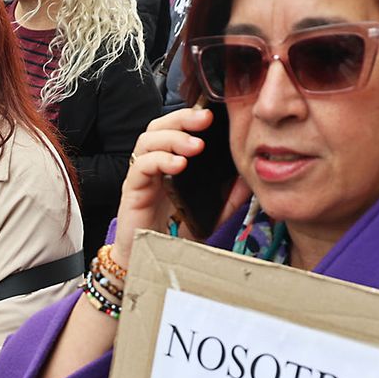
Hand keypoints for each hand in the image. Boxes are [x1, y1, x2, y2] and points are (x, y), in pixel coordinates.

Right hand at [112, 105, 248, 270]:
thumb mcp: (208, 217)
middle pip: (158, 127)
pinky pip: (141, 166)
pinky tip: (178, 165)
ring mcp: (140, 177)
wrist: (147, 263)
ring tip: (195, 146)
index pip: (174, 129)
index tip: (213, 114)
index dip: (190, 117)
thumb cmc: (172, 239)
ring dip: (172, 138)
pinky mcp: (131, 191)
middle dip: (181, 118)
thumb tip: (247, 178)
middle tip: (204, 120)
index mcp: (168, 166)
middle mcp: (152, 166)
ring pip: (147, 141)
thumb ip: (227, 200)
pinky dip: (160, 160)